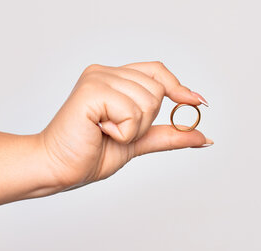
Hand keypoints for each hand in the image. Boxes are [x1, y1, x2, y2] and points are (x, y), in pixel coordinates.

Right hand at [40, 61, 212, 190]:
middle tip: (114, 132)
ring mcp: (97, 78)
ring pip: (148, 101)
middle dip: (145, 121)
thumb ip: (166, 135)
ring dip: (132, 129)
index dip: (178, 87)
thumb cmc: (87, 155)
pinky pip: (131, 111)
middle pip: (158, 89)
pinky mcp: (91, 90)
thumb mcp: (136, 143)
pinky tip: (99, 131)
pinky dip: (122, 131)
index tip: (198, 102)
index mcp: (113, 80)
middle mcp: (105, 73)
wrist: (58, 169)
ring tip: (105, 132)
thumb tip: (203, 137)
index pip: (156, 72)